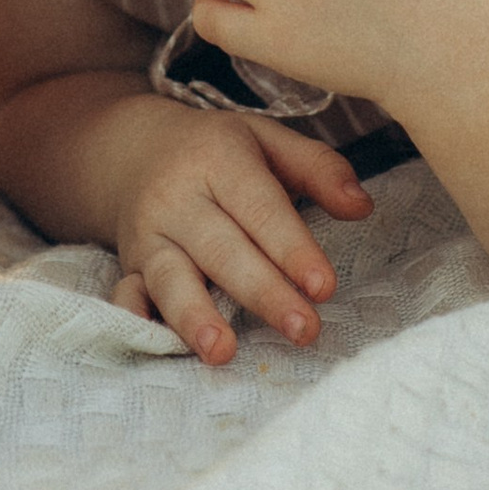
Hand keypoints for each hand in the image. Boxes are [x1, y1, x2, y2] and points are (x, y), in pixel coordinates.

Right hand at [108, 104, 370, 365]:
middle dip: (263, 293)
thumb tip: (362, 207)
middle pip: (222, 250)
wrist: (131, 149)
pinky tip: (158, 346)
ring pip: (170, 277)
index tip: (324, 287)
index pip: (260, 208)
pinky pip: (126, 296)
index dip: (292, 249)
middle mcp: (178, 198)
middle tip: (304, 329)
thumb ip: (318, 167)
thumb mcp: (266, 138)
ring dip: (194, 316)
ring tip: (221, 351)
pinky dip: (136, 321)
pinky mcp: (128, 266)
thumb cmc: (216, 152)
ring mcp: (148, 235)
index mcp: (218, 159)